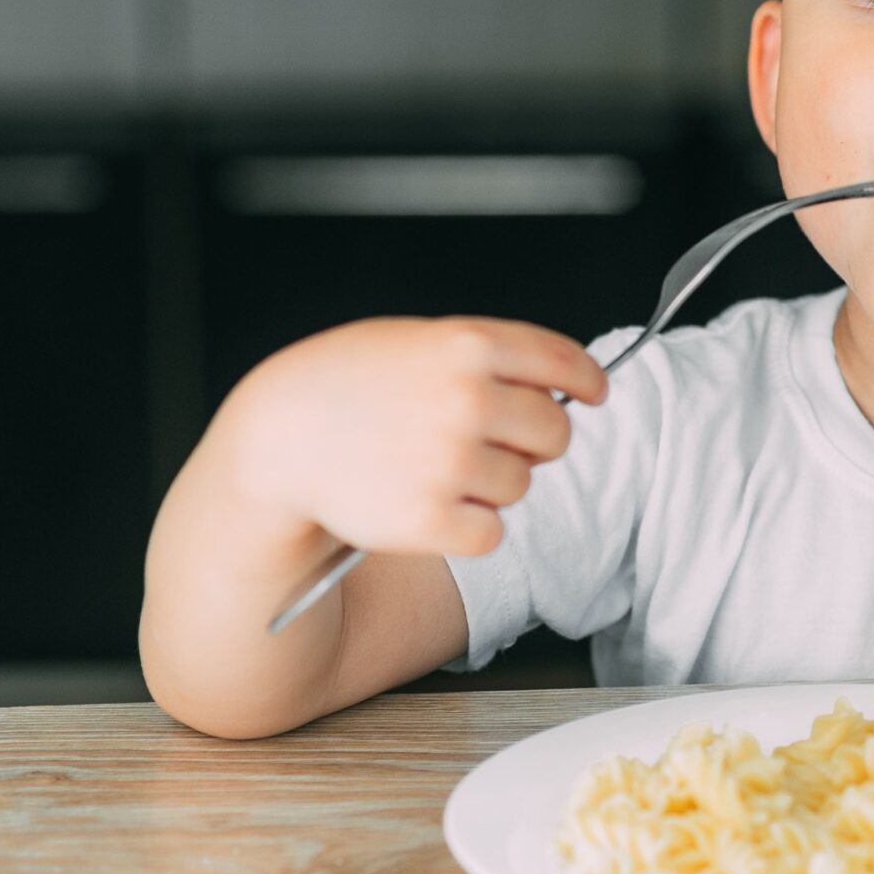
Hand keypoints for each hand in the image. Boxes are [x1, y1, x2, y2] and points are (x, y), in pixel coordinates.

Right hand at [207, 316, 605, 557]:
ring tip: (435, 468)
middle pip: (555, 432)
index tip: (595, 393)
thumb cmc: (345, 383)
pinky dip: (469, 527)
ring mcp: (450, 460)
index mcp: (468, 344)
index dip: (588, 380)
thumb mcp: (413, 341)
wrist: (278, 438)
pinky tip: (429, 504)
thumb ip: (484, 356)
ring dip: (492, 484)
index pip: (562, 361)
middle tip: (495, 443)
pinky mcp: (432, 518)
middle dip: (536, 442)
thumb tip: (559, 384)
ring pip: (522, 485)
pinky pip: (491, 532)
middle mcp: (468, 399)